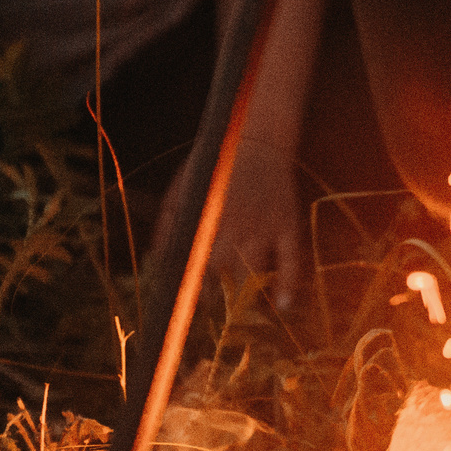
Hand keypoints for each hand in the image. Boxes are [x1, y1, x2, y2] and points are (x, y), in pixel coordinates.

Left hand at [166, 134, 302, 312]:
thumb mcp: (183, 187)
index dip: (190, 287)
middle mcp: (237, 224)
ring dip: (245, 295)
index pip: (195, 262)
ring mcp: (265, 226)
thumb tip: (158, 258)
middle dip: (214, 294)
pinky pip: (291, 259)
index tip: (184, 304)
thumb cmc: (215, 164)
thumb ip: (170, 222)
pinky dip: (288, 283)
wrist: (258, 138)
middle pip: (222, 271)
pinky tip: (284, 306)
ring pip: (253, 270)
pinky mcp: (287, 224)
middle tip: (210, 307)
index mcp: (208, 216)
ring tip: (238, 311)